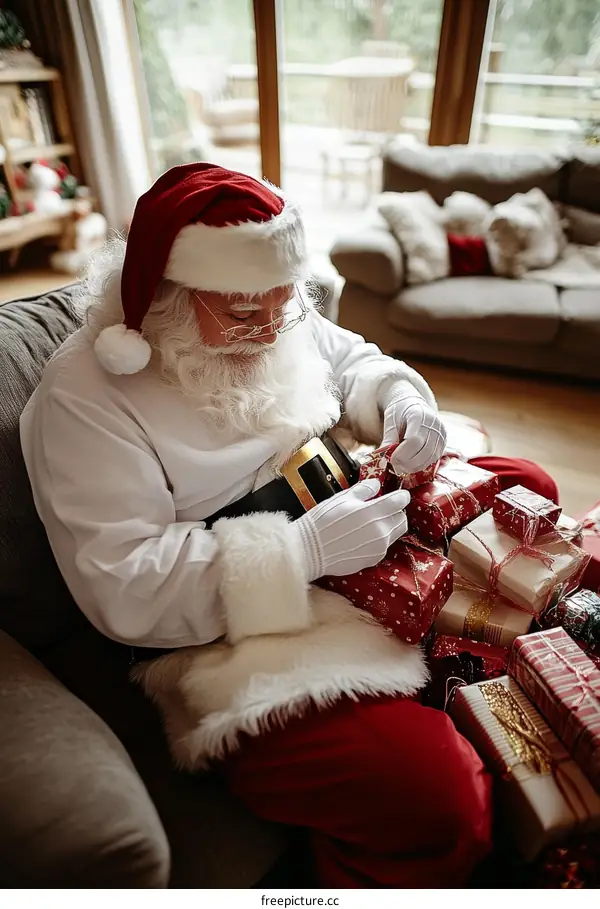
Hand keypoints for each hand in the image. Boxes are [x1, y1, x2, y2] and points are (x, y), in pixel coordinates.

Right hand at [292, 479, 409, 581]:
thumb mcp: (341, 498)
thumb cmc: (323, 520)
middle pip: (401, 519)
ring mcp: (378, 548)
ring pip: (394, 534)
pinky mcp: (372, 560)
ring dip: (388, 526)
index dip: (400, 496)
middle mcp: (381, 531)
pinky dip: (379, 540)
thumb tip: (377, 484)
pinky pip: (383, 547)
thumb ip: (363, 490)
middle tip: (382, 509)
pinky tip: (362, 537)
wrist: (309, 550)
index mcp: (374, 512)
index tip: (397, 495)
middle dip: (395, 513)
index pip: (400, 501)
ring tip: (370, 524)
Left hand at [381, 385, 445, 474]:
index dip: (402, 454)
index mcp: (420, 415)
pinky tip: (410, 464)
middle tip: (394, 467)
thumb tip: (381, 456)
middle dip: (408, 462)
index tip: (391, 460)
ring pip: (430, 458)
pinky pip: (433, 459)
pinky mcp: (443, 443)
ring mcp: (441, 434)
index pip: (414, 440)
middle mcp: (435, 425)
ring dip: (414, 466)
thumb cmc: (399, 412)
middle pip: (424, 451)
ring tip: (401, 467)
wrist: (412, 404)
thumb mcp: (390, 421)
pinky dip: (421, 465)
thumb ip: (388, 438)